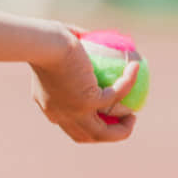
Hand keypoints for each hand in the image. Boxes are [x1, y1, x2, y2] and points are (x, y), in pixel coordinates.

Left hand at [30, 27, 139, 142]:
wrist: (42, 44)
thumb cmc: (44, 41)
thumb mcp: (54, 51)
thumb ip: (71, 53)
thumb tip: (89, 41)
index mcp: (51, 107)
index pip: (71, 126)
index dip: (91, 124)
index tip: (105, 113)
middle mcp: (61, 115)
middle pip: (89, 136)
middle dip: (110, 134)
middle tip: (125, 117)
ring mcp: (75, 111)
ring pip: (105, 133)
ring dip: (123, 128)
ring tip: (134, 112)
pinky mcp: (88, 101)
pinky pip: (118, 94)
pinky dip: (129, 81)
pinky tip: (135, 66)